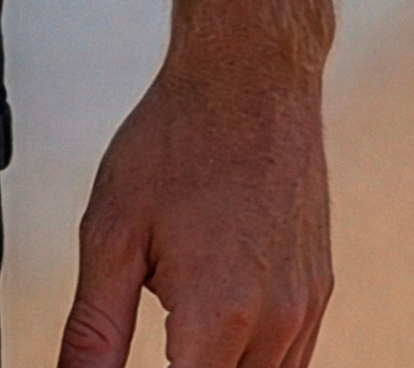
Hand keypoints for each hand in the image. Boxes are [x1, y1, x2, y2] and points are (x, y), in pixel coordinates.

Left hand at [58, 47, 330, 367]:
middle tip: (157, 331)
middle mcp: (277, 326)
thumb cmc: (177, 140)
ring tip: (178, 326)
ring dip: (216, 364)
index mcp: (220, 316)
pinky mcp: (319, 293)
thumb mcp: (112, 230)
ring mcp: (306, 311)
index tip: (145, 348)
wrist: (250, 75)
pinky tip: (212, 317)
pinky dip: (249, 356)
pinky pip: (289, 358)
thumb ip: (94, 328)